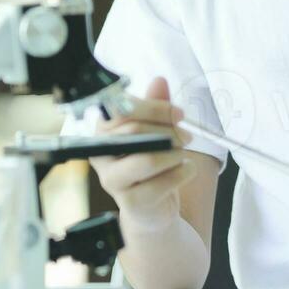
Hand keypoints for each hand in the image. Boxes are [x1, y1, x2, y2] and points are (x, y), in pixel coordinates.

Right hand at [90, 77, 196, 233]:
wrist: (152, 207)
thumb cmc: (151, 163)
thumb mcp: (155, 130)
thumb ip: (156, 106)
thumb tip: (159, 80)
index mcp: (103, 131)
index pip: (122, 109)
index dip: (155, 108)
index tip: (179, 114)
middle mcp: (101, 154)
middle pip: (134, 131)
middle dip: (169, 131)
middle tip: (187, 136)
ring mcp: (112, 180)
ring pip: (147, 158)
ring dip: (175, 154)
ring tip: (183, 155)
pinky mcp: (130, 203)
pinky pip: (163, 183)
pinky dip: (183, 173)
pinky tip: (186, 171)